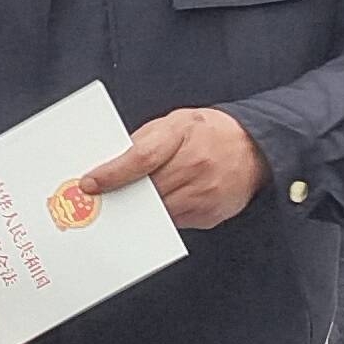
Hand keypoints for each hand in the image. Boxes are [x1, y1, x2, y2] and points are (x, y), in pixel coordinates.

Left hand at [83, 108, 266, 230]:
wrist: (254, 147)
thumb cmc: (208, 132)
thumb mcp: (175, 122)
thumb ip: (144, 140)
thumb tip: (110, 163)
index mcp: (183, 135)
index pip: (141, 158)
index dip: (112, 174)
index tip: (90, 184)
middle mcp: (196, 166)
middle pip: (147, 190)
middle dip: (120, 196)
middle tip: (95, 202)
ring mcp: (205, 193)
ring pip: (158, 210)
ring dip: (139, 210)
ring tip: (124, 205)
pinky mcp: (210, 215)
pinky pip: (174, 222)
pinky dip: (161, 216)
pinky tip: (156, 206)